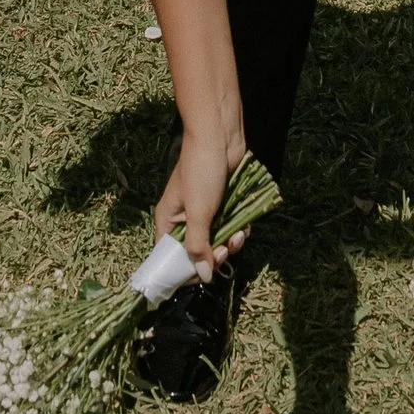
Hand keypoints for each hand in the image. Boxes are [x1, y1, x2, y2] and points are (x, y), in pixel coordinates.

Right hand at [154, 118, 247, 270]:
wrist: (220, 136)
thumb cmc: (201, 171)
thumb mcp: (198, 212)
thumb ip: (199, 245)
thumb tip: (204, 277)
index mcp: (169, 221)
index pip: (170, 256)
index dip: (185, 269)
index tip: (203, 276)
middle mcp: (185, 219)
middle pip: (198, 252)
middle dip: (214, 254)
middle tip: (225, 250)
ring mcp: (205, 212)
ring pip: (217, 241)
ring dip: (230, 243)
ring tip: (239, 236)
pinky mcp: (223, 204)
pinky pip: (230, 227)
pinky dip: (239, 230)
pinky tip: (245, 226)